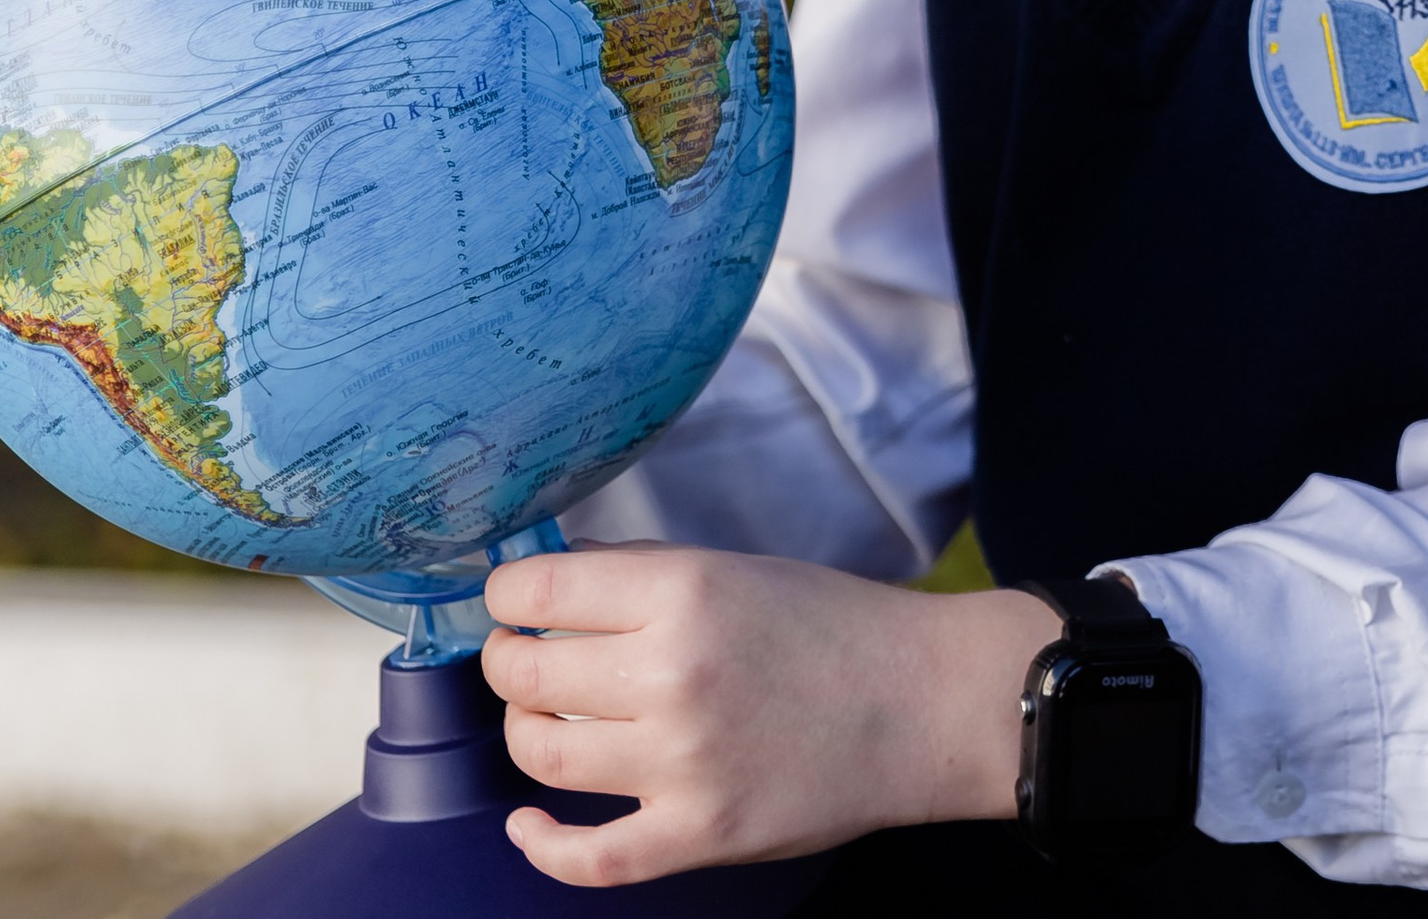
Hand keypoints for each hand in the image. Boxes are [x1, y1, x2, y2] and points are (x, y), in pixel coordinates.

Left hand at [481, 542, 1059, 886]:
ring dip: (524, 735)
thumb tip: (550, 582)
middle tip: (520, 656)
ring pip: (543, 759)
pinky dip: (543, 846)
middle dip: (507, 662)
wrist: (921, 701)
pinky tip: (528, 824)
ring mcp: (682, 765)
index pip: (538, 593)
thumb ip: (642, 573)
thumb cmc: (832, 623)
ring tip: (540, 720)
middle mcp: (672, 676)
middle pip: (526, 677)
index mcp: (683, 594)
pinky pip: (590, 858)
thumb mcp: (735, 568)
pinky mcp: (699, 834)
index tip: (511, 600)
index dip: (506, 595)